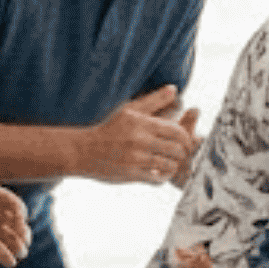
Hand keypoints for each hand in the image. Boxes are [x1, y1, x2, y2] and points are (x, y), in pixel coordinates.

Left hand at [0, 166, 30, 267]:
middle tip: (25, 240)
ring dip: (17, 245)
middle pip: (15, 223)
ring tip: (22, 254)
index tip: (20, 219)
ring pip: (8, 237)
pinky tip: (11, 263)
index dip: (21, 212)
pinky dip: (3, 255)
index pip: (14, 204)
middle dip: (23, 232)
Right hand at [78, 86, 199, 184]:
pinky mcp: (130, 174)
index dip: (186, 138)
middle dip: (183, 153)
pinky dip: (163, 176)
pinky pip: (157, 178)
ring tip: (172, 162)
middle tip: (182, 154)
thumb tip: (174, 88)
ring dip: (174, 165)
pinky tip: (160, 171)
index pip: (177, 132)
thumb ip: (154, 100)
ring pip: (169, 165)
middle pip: (177, 150)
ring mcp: (135, 159)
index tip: (186, 141)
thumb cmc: (108, 128)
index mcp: (142, 123)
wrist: (81, 150)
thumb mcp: (129, 109)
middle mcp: (140, 141)